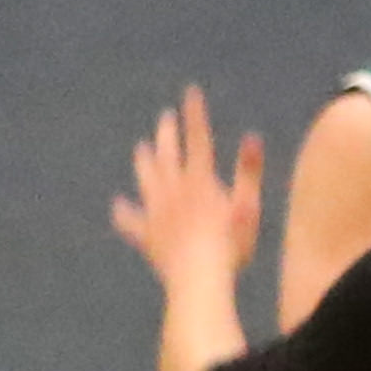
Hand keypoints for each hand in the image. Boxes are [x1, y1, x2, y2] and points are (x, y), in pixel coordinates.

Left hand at [113, 89, 261, 290]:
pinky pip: (131, 222)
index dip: (194, 115)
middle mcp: (174, 190)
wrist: (199, 278)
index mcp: (200, 180)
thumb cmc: (230, 243)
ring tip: (140, 147)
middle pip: (168, 154)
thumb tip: (251, 136)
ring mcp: (157, 212)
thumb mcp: (248, 206)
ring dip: (144, 161)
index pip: (198, 139)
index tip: (190, 92)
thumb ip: (248, 171)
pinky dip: (124, 212)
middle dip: (167, 133)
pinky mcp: (148, 236)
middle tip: (165, 117)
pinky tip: (118, 205)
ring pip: (147, 179)